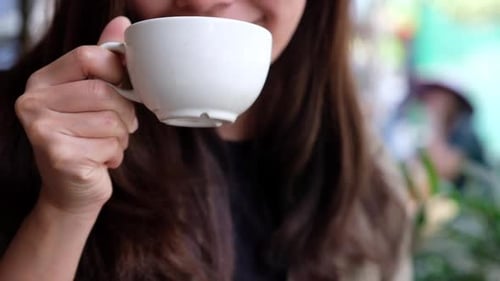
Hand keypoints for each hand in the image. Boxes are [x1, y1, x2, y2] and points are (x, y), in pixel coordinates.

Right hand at [15, 17, 136, 215]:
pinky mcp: (58, 155)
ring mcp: (41, 130)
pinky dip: (115, 155)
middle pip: (103, 92)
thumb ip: (104, 61)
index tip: (124, 88)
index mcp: (42, 82)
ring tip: (104, 145)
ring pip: (111, 120)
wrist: (71, 190)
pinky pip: (110, 145)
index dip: (117, 72)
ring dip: (120, 137)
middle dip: (123, 113)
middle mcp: (33, 102)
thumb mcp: (92, 98)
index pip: (88, 56)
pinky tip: (99, 161)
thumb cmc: (86, 140)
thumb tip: (121, 22)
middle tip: (119, 127)